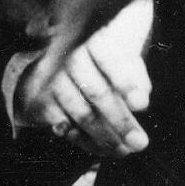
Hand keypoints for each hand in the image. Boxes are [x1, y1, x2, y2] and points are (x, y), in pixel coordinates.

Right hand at [14, 0, 153, 158]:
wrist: (72, 45)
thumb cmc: (108, 48)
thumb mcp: (125, 49)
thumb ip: (135, 72)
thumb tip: (140, 100)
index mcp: (91, 34)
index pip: (108, 58)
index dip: (125, 82)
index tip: (142, 105)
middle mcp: (68, 53)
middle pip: (96, 91)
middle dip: (119, 120)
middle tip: (140, 143)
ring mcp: (53, 77)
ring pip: (81, 112)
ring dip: (105, 137)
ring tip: (124, 150)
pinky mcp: (43, 97)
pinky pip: (64, 125)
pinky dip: (84, 141)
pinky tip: (101, 149)